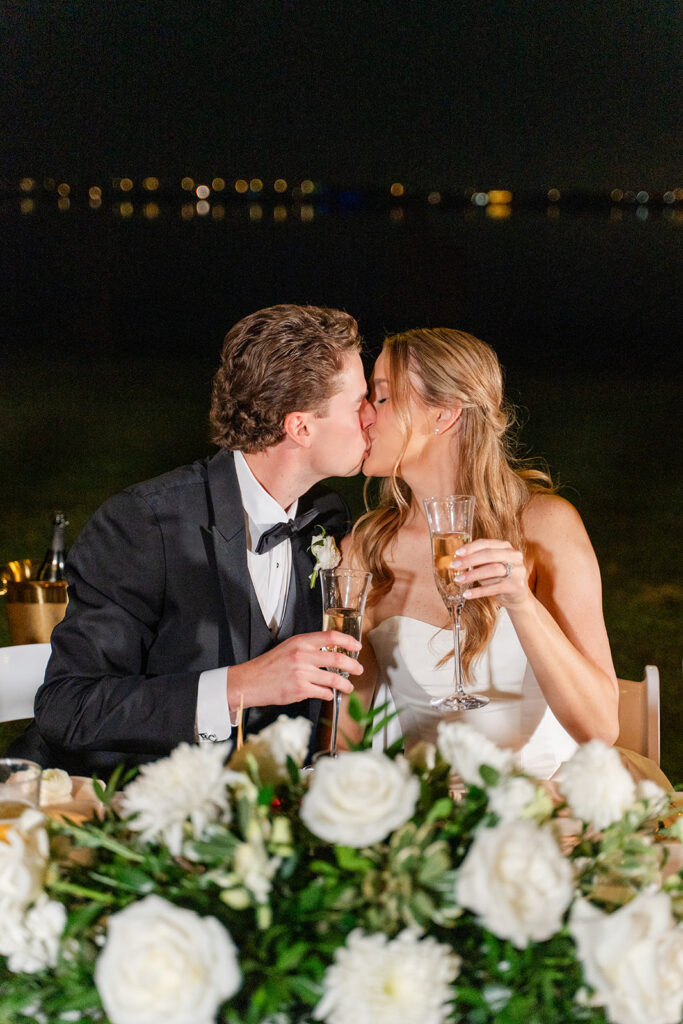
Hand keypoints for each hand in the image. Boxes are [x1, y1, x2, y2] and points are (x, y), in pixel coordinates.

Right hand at [227, 630, 361, 713]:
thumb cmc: (269, 665)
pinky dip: (328, 694)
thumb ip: (308, 648)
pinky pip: (323, 692)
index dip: (348, 641)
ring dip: (344, 685)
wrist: (250, 681)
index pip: (331, 636)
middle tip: (359, 669)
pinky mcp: (300, 690)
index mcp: (301, 642)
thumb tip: (330, 653)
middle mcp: (302, 655)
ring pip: (334, 679)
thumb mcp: (288, 648)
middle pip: (338, 659)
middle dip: (353, 666)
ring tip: (347, 687)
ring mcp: (302, 673)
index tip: (356, 646)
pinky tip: (328, 694)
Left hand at [451, 539, 529, 607]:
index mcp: (506, 547)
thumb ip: (477, 561)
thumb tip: (457, 559)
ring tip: (458, 580)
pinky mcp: (516, 586)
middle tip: (454, 566)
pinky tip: (467, 594)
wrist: (516, 596)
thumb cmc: (499, 577)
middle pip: (490, 554)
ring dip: (472, 575)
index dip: (471, 547)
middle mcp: (514, 556)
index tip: (457, 553)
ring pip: (493, 569)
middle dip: (469, 560)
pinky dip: (478, 591)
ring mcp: (517, 571)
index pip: (486, 543)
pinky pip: (494, 588)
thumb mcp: (488, 565)